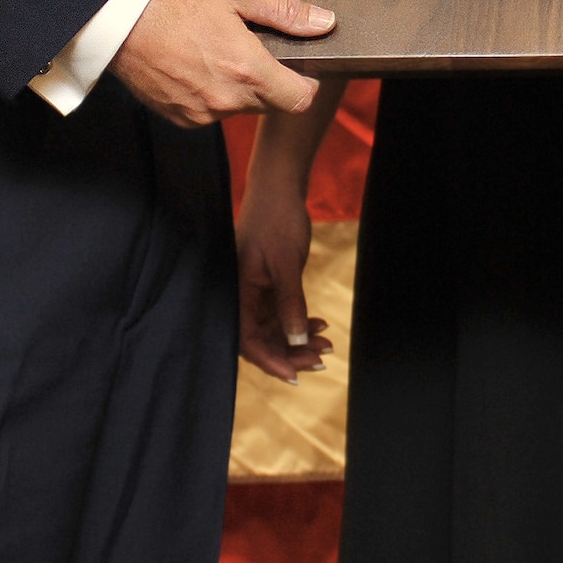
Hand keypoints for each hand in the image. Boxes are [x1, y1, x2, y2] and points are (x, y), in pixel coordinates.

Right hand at [110, 0, 332, 127]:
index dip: (306, 84)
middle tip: (252, 49)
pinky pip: (212, 114)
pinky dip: (213, 95)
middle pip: (272, 104)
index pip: (300, 100)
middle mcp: (227, 100)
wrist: (121, 22)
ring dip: (240, 88)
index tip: (299, 67)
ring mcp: (203, 114)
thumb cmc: (177, 2)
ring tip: (219, 53)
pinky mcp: (183, 119)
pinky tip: (198, 66)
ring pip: (241, 109)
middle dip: (271, 81)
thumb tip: (324, 22)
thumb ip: (285, 11)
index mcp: (247, 69)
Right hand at [237, 175, 332, 382]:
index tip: (295, 375)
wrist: (280, 188)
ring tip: (326, 346)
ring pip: (272, 329)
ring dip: (298, 341)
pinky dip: (298, 323)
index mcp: (236, 290)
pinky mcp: (265, 285)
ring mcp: (253, 291)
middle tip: (320, 361)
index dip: (270, 360)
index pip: (247, 339)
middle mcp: (241, 295)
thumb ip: (289, 302)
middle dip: (290, 354)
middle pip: (260, 339)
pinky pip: (279, 314)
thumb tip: (294, 342)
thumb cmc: (278, 219)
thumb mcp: (287, 262)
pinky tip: (319, 326)